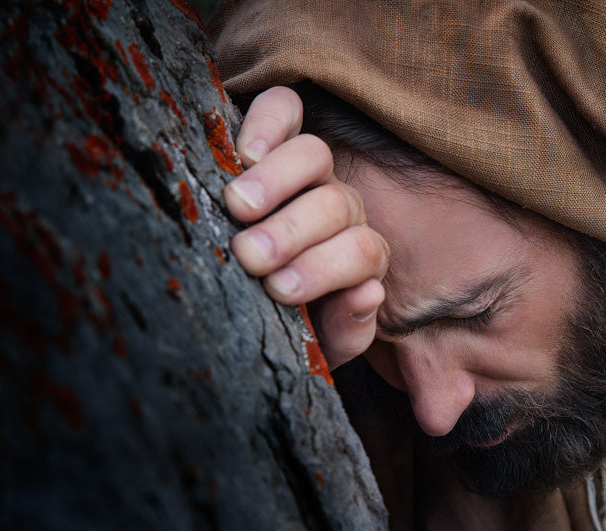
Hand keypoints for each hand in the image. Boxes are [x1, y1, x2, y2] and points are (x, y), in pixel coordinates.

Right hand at [224, 86, 389, 368]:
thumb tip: (368, 292)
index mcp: (356, 257)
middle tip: (250, 256)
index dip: (326, 268)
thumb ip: (347, 329)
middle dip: (294, 231)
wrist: (241, 310)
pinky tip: (242, 152)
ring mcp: (309, 172)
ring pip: (314, 154)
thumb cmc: (281, 325)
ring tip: (237, 207)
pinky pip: (282, 109)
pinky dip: (267, 122)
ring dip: (277, 181)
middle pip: (336, 204)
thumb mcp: (317, 345)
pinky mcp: (271, 137)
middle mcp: (340, 209)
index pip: (363, 251)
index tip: (279, 290)